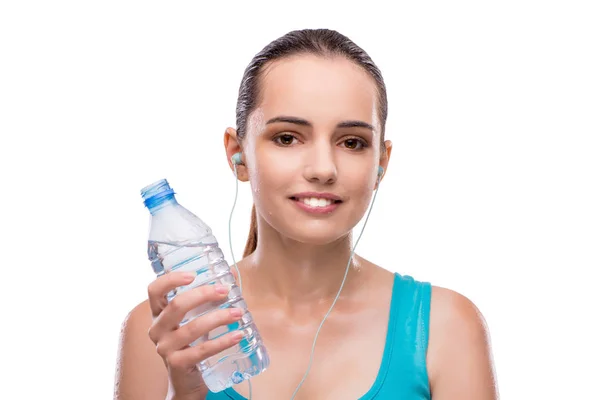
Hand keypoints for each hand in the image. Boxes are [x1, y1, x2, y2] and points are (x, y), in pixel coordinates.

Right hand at [147, 272, 243, 398]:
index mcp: (158, 314)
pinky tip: (238, 335)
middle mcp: (157, 329)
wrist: (186, 380)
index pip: (154, 291)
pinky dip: (223, 341)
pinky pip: (203, 350)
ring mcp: (165, 348)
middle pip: (176, 306)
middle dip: (203, 295)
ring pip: (193, 328)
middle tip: (224, 290)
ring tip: (238, 313)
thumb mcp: (193, 319)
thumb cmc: (192, 343)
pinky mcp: (177, 363)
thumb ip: (206, 300)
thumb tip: (229, 276)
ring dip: (219, 318)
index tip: (193, 275)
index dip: (171, 280)